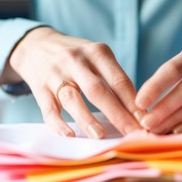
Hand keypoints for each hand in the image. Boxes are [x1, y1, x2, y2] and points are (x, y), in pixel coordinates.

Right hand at [0, 26, 142, 137]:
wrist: (35, 45)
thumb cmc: (76, 58)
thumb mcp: (97, 58)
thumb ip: (115, 79)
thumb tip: (139, 112)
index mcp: (97, 52)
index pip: (119, 80)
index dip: (133, 102)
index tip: (146, 121)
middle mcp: (75, 61)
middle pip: (98, 90)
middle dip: (117, 114)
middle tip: (132, 134)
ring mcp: (55, 74)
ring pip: (72, 99)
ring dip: (87, 118)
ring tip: (100, 136)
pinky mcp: (39, 88)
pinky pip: (48, 109)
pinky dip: (58, 124)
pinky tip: (69, 135)